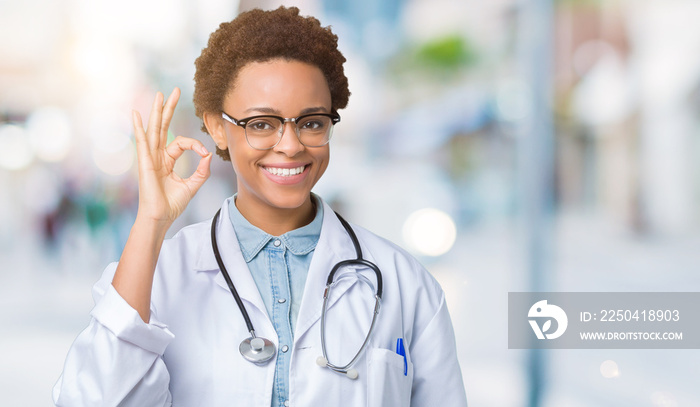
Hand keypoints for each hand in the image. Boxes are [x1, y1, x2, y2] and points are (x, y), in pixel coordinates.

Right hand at [132, 88, 212, 225]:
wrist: (160, 218)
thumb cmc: (172, 204)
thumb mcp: (192, 185)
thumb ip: (202, 171)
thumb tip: (208, 155)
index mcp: (166, 160)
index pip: (181, 142)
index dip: (195, 145)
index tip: (204, 153)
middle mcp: (156, 156)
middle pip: (163, 126)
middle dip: (169, 108)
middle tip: (175, 90)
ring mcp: (149, 158)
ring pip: (154, 129)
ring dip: (157, 111)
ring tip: (160, 94)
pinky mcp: (145, 163)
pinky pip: (142, 142)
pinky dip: (139, 128)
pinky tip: (136, 114)